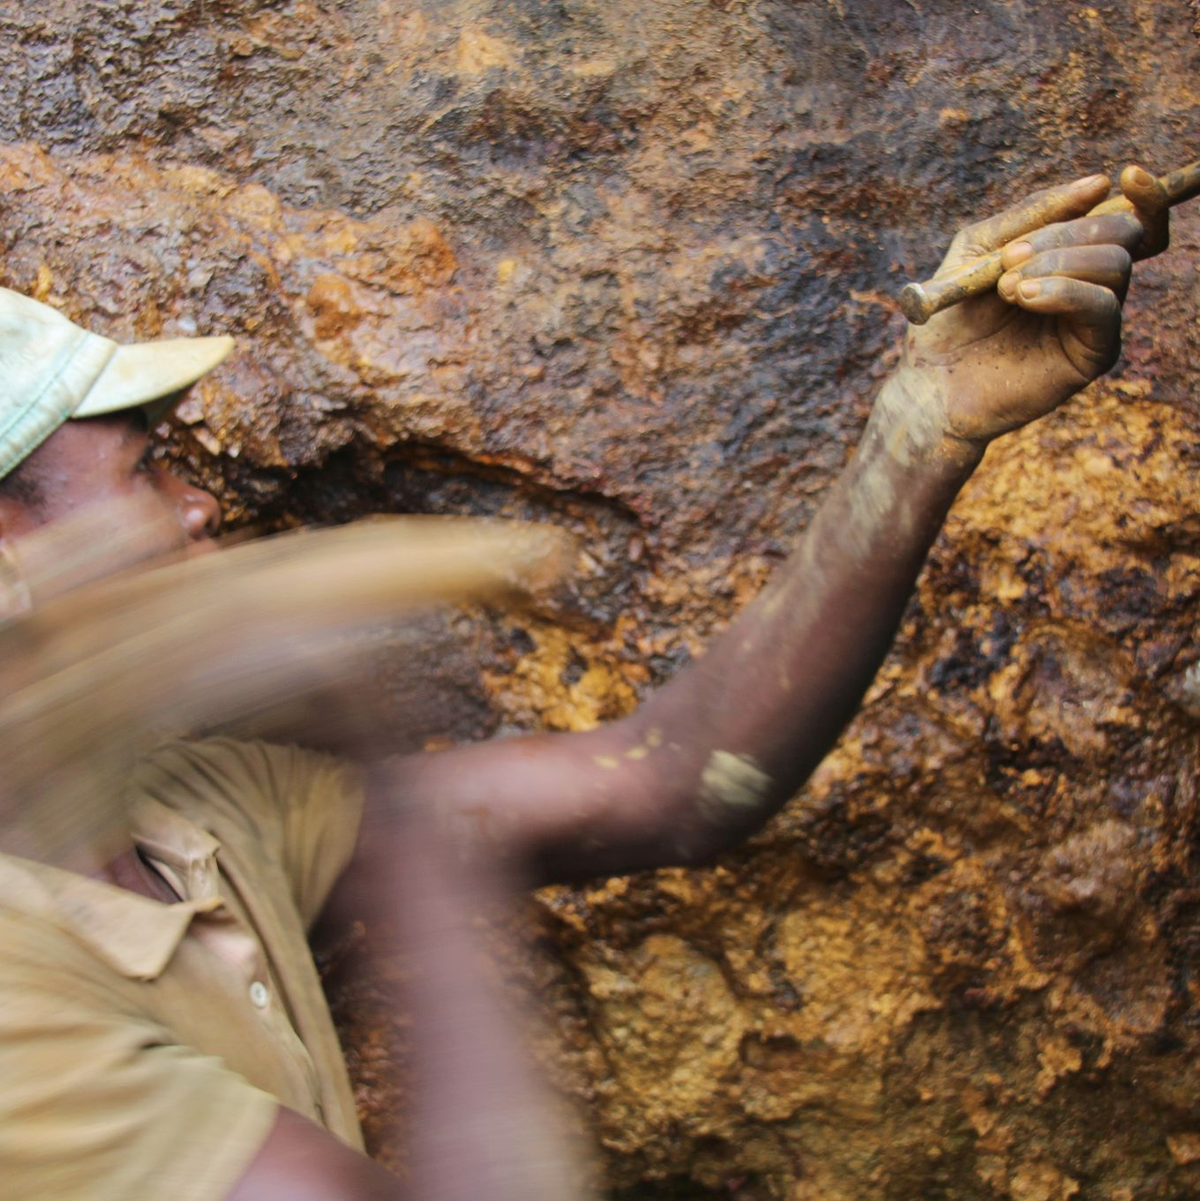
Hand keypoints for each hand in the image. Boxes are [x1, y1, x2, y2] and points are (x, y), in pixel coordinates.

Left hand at [899, 169, 1164, 453]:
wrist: (931, 382)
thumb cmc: (950, 318)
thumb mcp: (979, 249)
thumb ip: (1031, 214)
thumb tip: (1100, 184)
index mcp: (1069, 256)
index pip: (1128, 216)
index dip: (1142, 193)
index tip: (1127, 175)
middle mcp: (1090, 284)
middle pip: (1121, 233)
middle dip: (1066, 233)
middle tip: (1010, 259)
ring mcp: (1093, 320)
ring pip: (1115, 265)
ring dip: (1058, 263)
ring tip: (1006, 287)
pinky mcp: (1091, 355)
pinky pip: (1103, 307)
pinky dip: (1065, 291)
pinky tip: (1025, 297)